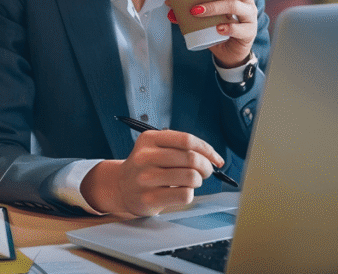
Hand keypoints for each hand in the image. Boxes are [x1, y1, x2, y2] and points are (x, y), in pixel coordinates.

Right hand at [81, 130, 223, 216]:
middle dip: (206, 167)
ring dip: (198, 181)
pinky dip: (189, 194)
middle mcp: (144, 157)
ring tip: (191, 182)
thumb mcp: (156, 148)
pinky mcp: (148, 198)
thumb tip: (213, 158)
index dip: (207, 150)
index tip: (216, 159)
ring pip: (190, 177)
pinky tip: (180, 192)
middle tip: (205, 172)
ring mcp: (145, 178)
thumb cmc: (147, 167)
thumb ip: (181, 147)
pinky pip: (184, 195)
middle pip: (191, 158)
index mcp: (149, 139)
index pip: (187, 140)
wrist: (121, 187)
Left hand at [194, 0, 257, 67]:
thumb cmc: (215, 23)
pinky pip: (240, 29)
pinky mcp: (248, 32)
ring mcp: (248, 15)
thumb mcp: (203, 9)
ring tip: (196, 10)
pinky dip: (228, 28)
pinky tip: (218, 29)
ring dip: (215, 7)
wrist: (228, 49)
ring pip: (236, 6)